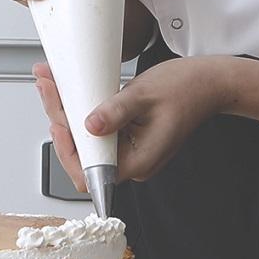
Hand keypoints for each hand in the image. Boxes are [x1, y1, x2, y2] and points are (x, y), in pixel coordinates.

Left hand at [54, 55, 233, 182]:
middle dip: (61, 121)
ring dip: (68, 115)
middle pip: (83, 155)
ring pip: (88, 142)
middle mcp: (132, 162)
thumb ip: (115, 112)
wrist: (210, 84)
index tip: (58, 123)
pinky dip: (82, 112)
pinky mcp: (129, 138)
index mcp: (137, 161)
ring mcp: (130, 151)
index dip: (67, 151)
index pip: (90, 174)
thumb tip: (89, 126)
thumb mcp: (144, 95)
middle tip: (48, 89)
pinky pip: (99, 132)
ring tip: (52, 86)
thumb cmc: (187, 90)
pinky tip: (71, 93)